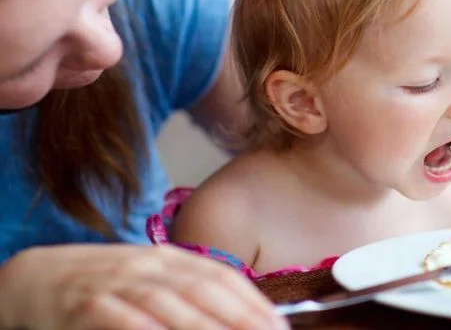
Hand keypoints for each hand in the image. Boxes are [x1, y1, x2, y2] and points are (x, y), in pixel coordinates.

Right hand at [0, 244, 288, 329]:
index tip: (280, 327)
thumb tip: (240, 311)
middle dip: (241, 317)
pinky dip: (147, 328)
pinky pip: (122, 318)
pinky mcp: (88, 303)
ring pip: (169, 304)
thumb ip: (191, 291)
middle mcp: (150, 265)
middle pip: (204, 290)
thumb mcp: (153, 278)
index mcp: (171, 258)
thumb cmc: (107, 284)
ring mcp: (119, 282)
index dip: (254, 302)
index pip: (223, 277)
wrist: (40, 276)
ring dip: (204, 326)